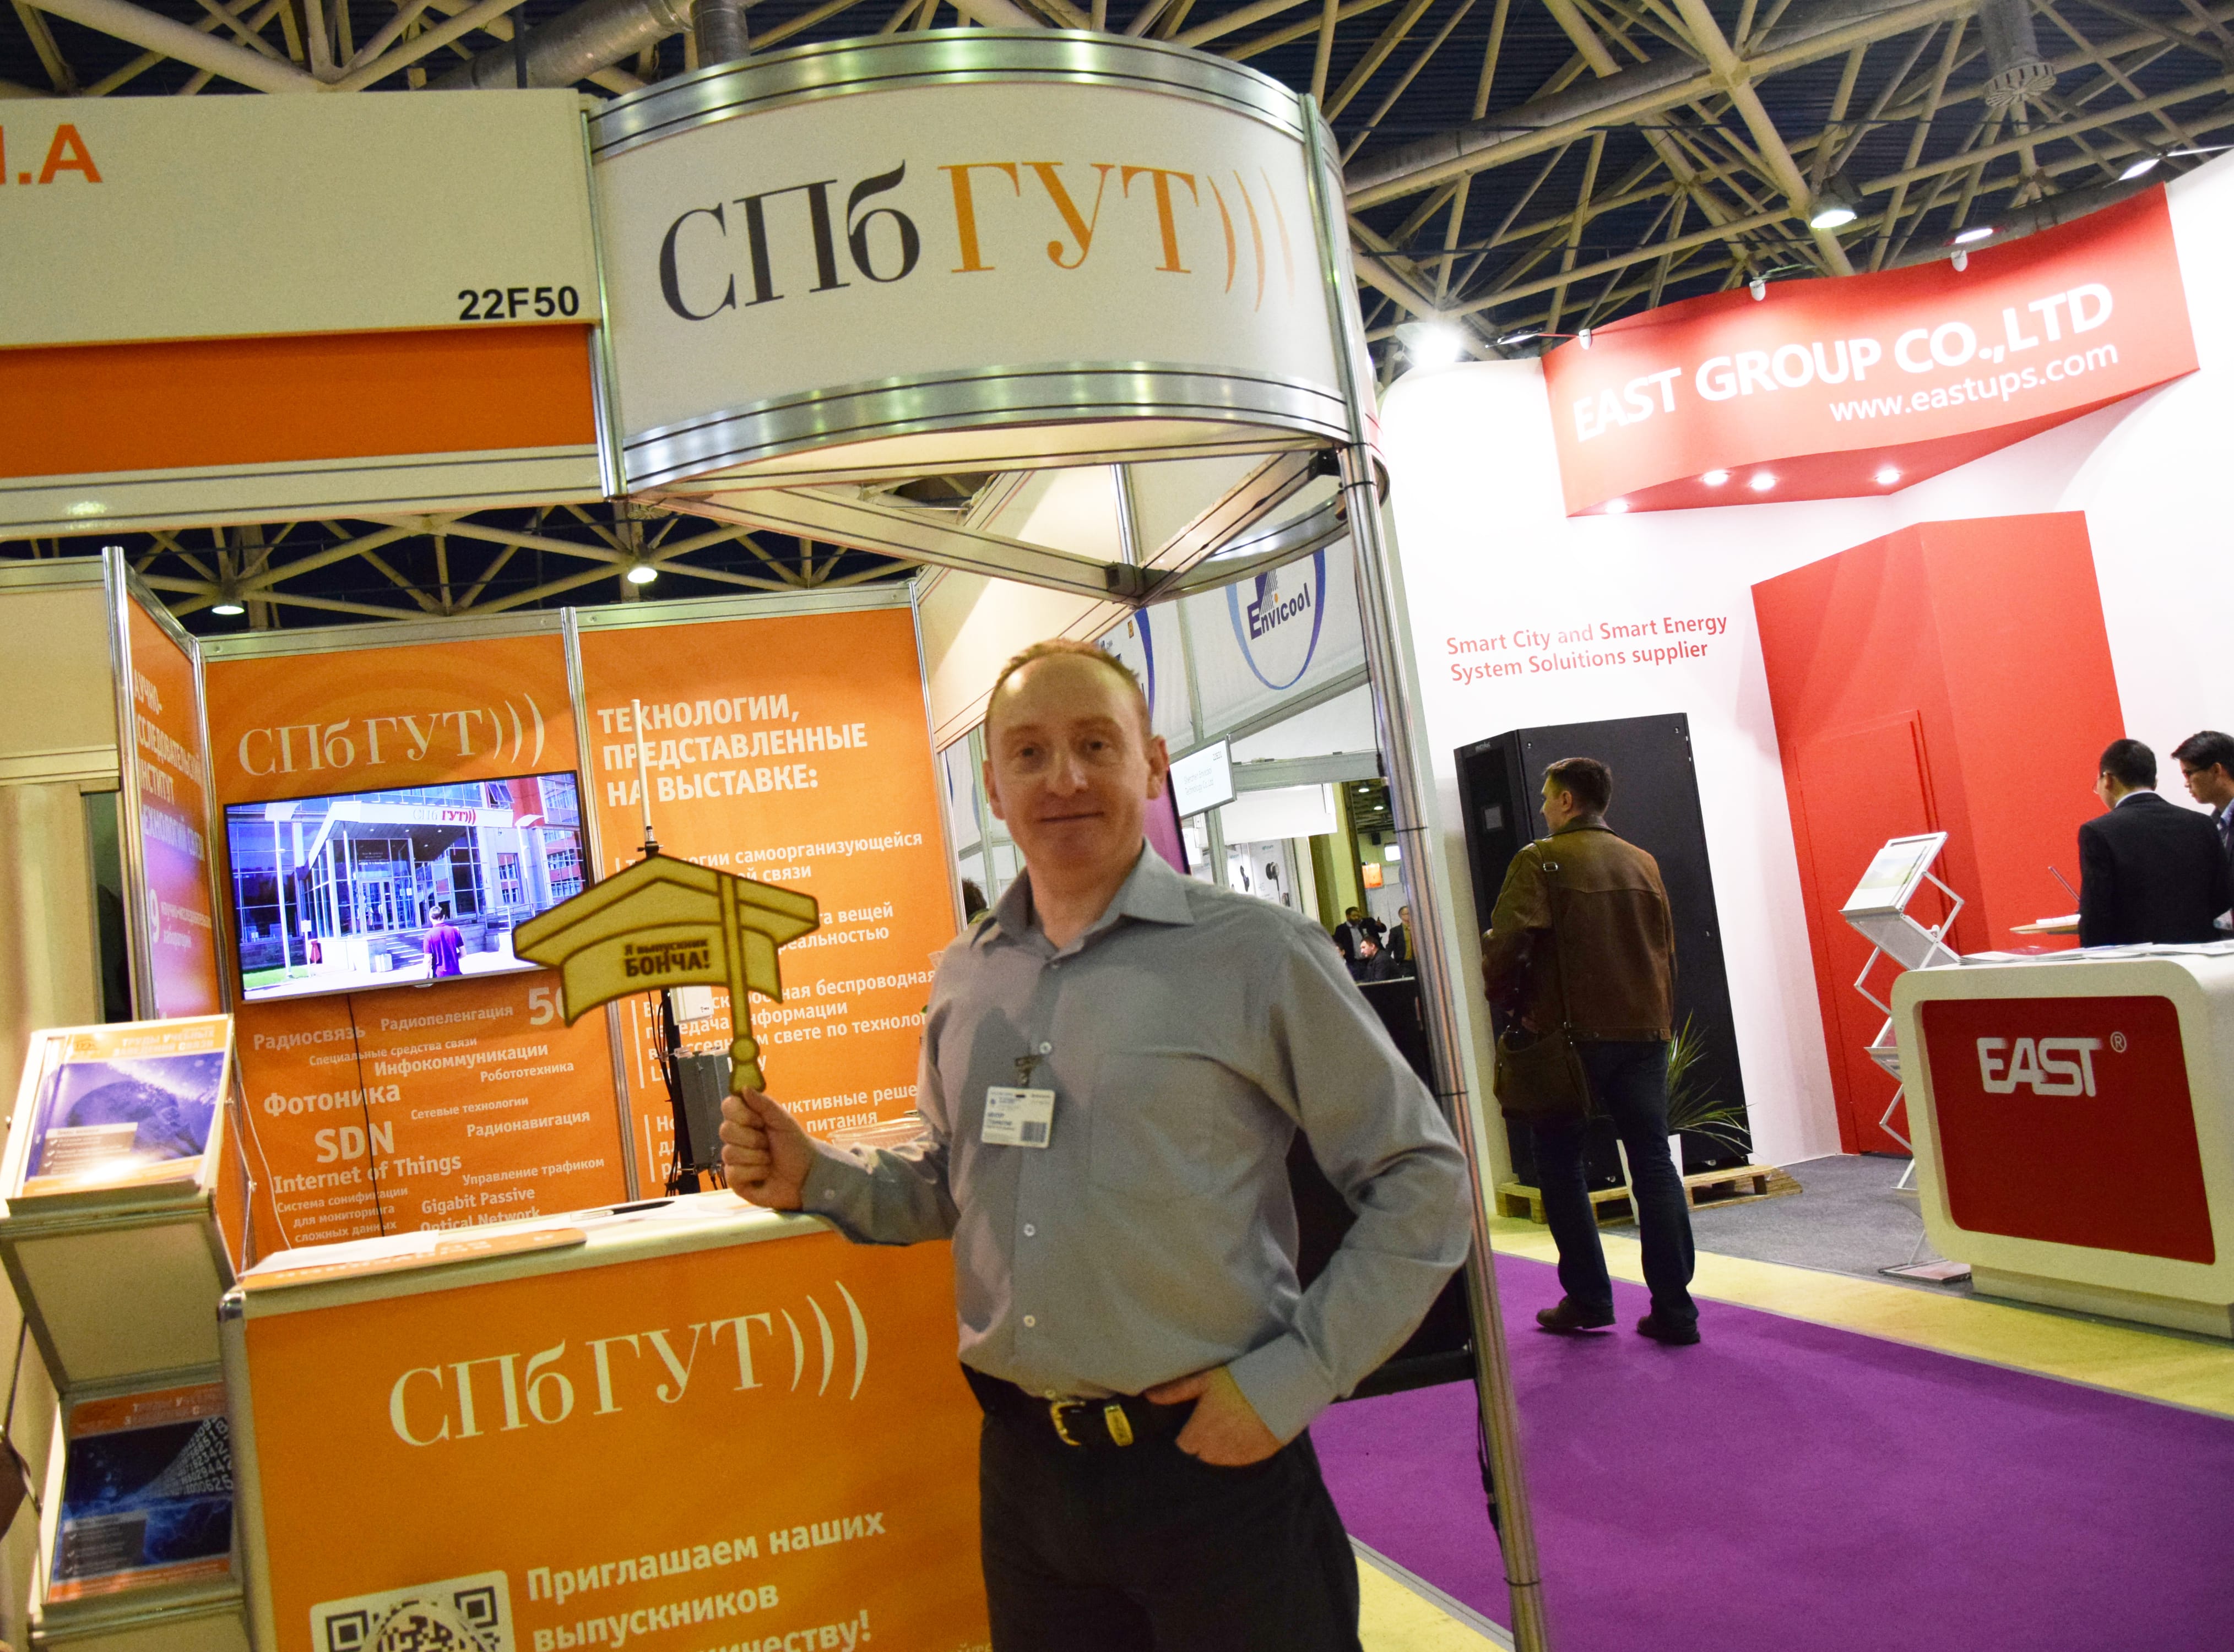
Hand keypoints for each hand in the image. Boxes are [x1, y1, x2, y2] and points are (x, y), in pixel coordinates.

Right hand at [719, 1088, 814, 1209]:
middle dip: (752, 1138)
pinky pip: (733, 1173)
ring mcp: (733, 1159)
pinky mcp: (734, 1180)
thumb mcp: (784, 1121)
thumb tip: (744, 1087)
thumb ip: (765, 1104)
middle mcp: (737, 1138)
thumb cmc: (796, 1146)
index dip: (741, 1114)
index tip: (759, 1121)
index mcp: (747, 1120)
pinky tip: (765, 1174)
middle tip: (768, 1143)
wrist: (806, 1175)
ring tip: (769, 1160)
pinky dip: (755, 1173)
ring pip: (729, 1153)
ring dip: (757, 1157)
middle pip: (725, 1130)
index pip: (728, 1106)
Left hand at [1143, 1365, 1281, 1466]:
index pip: (1183, 1449)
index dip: (1185, 1439)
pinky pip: (1240, 1462)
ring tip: (1226, 1430)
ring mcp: (1237, 1457)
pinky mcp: (1257, 1458)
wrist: (1280, 1387)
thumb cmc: (1237, 1380)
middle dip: (1201, 1446)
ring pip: (1220, 1462)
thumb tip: (1149, 1396)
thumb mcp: (1204, 1380)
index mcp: (1200, 1433)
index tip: (1189, 1428)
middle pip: (1200, 1457)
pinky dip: (1238, 1453)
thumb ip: (1176, 1391)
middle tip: (1208, 1427)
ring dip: (1218, 1452)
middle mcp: (1216, 1451)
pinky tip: (1242, 1435)